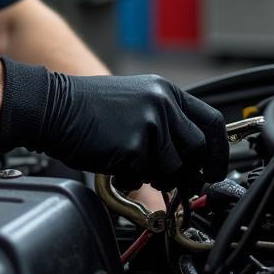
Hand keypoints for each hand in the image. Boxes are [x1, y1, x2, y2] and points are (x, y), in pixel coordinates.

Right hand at [0, 59, 228, 190]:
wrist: (54, 107)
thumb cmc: (89, 108)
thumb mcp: (136, 101)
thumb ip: (166, 121)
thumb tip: (192, 157)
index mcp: (165, 91)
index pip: (212, 123)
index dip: (219, 152)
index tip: (215, 170)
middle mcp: (162, 104)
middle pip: (198, 150)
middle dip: (189, 173)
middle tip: (175, 183)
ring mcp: (149, 124)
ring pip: (173, 169)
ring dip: (156, 176)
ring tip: (133, 165)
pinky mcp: (133, 146)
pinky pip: (144, 176)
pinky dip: (131, 178)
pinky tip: (115, 163)